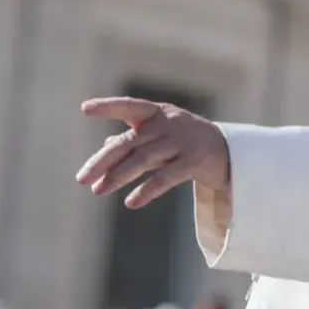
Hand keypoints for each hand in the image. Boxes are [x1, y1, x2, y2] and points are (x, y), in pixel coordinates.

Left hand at [75, 96, 230, 208]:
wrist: (227, 152)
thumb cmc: (185, 141)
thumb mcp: (160, 135)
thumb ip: (134, 139)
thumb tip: (105, 146)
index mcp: (158, 112)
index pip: (130, 106)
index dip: (109, 106)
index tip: (85, 109)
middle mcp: (169, 123)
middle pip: (131, 141)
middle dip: (103, 160)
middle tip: (81, 179)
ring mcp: (183, 141)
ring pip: (144, 159)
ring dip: (119, 176)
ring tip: (98, 191)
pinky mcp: (195, 162)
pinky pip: (166, 177)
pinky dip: (146, 190)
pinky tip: (131, 202)